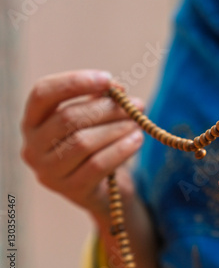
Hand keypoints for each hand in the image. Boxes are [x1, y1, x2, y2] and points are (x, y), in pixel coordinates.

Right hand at [21, 70, 144, 218]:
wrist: (101, 188)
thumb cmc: (95, 144)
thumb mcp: (95, 119)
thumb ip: (101, 100)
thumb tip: (118, 89)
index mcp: (33, 121)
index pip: (43, 93)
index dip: (74, 82)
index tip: (107, 78)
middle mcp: (32, 147)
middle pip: (69, 118)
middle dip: (107, 108)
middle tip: (136, 104)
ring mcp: (48, 171)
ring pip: (83, 142)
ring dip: (116, 128)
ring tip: (137, 123)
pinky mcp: (70, 190)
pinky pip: (97, 165)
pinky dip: (121, 150)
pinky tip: (137, 140)